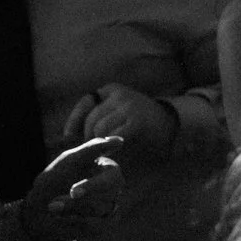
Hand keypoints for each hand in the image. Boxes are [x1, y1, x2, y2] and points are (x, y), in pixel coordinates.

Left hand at [19, 137, 125, 240]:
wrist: (37, 212)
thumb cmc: (52, 182)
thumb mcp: (68, 161)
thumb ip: (92, 149)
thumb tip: (120, 141)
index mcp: (106, 170)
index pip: (113, 175)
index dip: (94, 185)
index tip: (73, 191)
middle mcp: (113, 189)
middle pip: (109, 195)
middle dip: (80, 199)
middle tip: (56, 204)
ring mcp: (110, 207)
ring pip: (99, 210)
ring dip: (70, 208)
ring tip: (52, 207)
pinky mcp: (104, 224)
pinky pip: (97, 226)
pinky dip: (75, 222)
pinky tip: (63, 218)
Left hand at [60, 84, 175, 160]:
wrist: (171, 125)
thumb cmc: (140, 121)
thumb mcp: (117, 111)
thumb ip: (97, 115)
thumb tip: (69, 133)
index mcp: (112, 89)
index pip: (85, 103)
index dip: (74, 121)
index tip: (68, 136)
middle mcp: (120, 94)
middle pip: (91, 118)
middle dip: (88, 136)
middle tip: (93, 148)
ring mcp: (129, 106)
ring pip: (99, 128)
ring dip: (99, 142)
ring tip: (104, 150)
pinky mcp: (137, 121)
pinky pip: (112, 136)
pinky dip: (110, 146)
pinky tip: (114, 151)